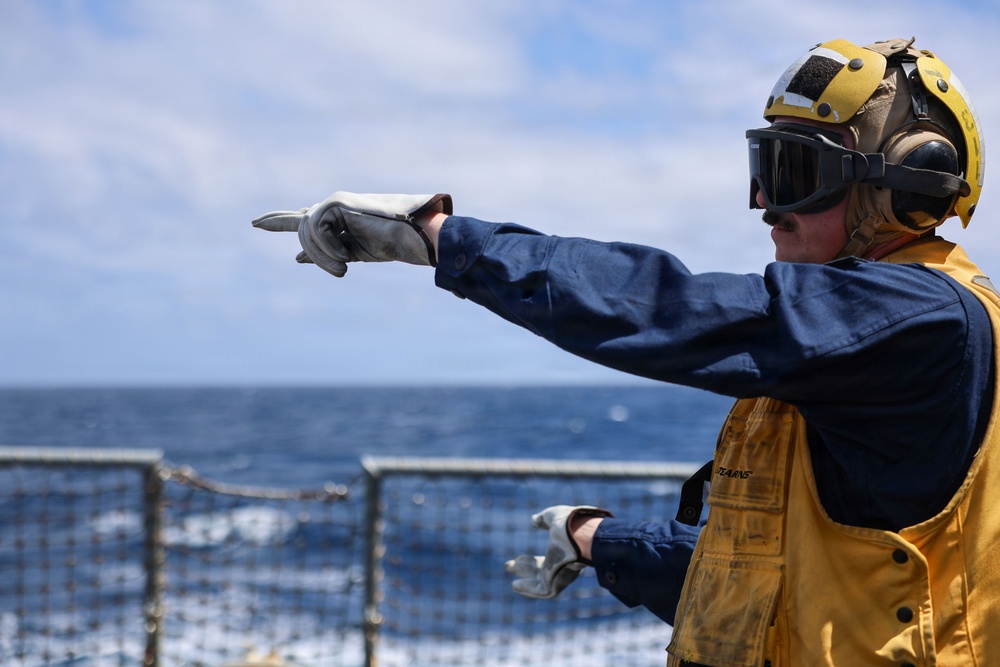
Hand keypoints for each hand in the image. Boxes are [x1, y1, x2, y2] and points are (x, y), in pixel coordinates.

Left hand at [252, 192, 451, 277]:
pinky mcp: (336, 203)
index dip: (279, 220)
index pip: (302, 218)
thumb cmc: (389, 244)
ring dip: (323, 256)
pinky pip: (316, 231)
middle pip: (300, 228)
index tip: (256, 223)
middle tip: (319, 259)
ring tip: (344, 268)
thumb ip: (324, 252)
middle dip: (303, 245)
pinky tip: (346, 257)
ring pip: (306, 233)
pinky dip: (329, 249)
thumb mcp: (350, 252)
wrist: (411, 236)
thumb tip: (296, 259)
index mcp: (336, 217)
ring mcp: (333, 202)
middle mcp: (332, 206)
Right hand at [504, 505, 612, 598]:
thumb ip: (544, 519)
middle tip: (509, 564)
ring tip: (508, 566)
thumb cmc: (572, 523)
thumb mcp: (554, 517)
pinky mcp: (557, 584)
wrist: (581, 534)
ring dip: (525, 574)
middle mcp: (567, 565)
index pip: (551, 557)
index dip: (534, 559)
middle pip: (543, 570)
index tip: (519, 557)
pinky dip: (528, 589)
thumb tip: (534, 520)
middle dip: (526, 567)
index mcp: (569, 550)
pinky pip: (541, 590)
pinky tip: (515, 585)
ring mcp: (562, 575)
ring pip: (540, 579)